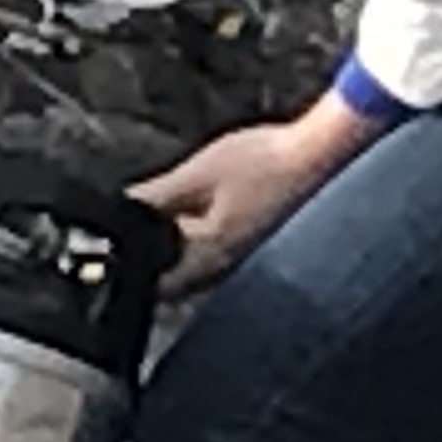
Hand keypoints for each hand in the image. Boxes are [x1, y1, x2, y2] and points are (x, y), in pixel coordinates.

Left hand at [131, 93, 382, 291]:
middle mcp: (229, 269)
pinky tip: (211, 216)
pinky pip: (225, 256)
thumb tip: (121, 210)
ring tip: (172, 221)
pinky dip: (208, 243)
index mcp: (208, 256)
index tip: (117, 251)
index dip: (132, 270)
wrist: (324, 155)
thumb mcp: (197, 172)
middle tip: (140, 233)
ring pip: (201, 271)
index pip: (156, 286)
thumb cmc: (269, 161)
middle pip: (178, 283)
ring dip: (182, 252)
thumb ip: (154, 197)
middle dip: (156, 263)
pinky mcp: (265, 248)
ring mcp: (250, 261)